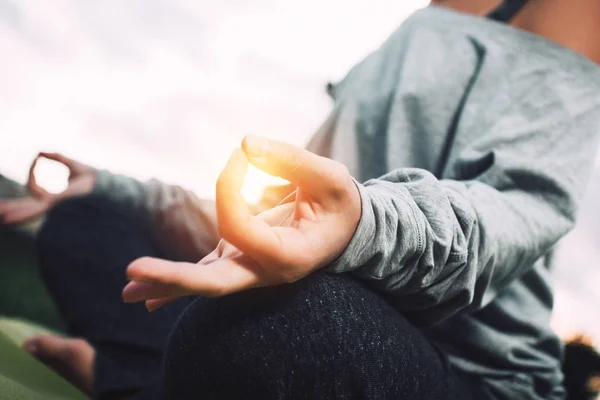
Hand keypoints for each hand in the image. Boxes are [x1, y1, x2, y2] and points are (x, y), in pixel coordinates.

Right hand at [0, 153, 95, 224]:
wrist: (105, 184)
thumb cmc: (92, 178)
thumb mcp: (72, 165)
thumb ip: (56, 157)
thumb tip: (40, 152)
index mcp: (52, 198)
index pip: (33, 188)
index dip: (32, 171)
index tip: (38, 157)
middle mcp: (51, 204)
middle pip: (25, 206)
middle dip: (11, 208)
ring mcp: (53, 206)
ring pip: (27, 210)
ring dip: (14, 212)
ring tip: (1, 217)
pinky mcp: (56, 204)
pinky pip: (35, 208)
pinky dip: (22, 212)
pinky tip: (9, 219)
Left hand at [123, 136, 360, 309]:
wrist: (344, 231)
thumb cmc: (340, 204)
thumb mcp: (331, 178)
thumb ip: (292, 159)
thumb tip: (244, 143)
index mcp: (291, 257)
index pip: (242, 229)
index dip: (229, 189)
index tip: (240, 155)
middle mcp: (266, 271)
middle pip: (217, 283)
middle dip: (175, 277)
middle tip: (133, 272)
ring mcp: (250, 268)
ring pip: (205, 282)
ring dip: (165, 284)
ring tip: (127, 292)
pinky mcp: (239, 258)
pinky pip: (206, 272)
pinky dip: (176, 281)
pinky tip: (144, 297)